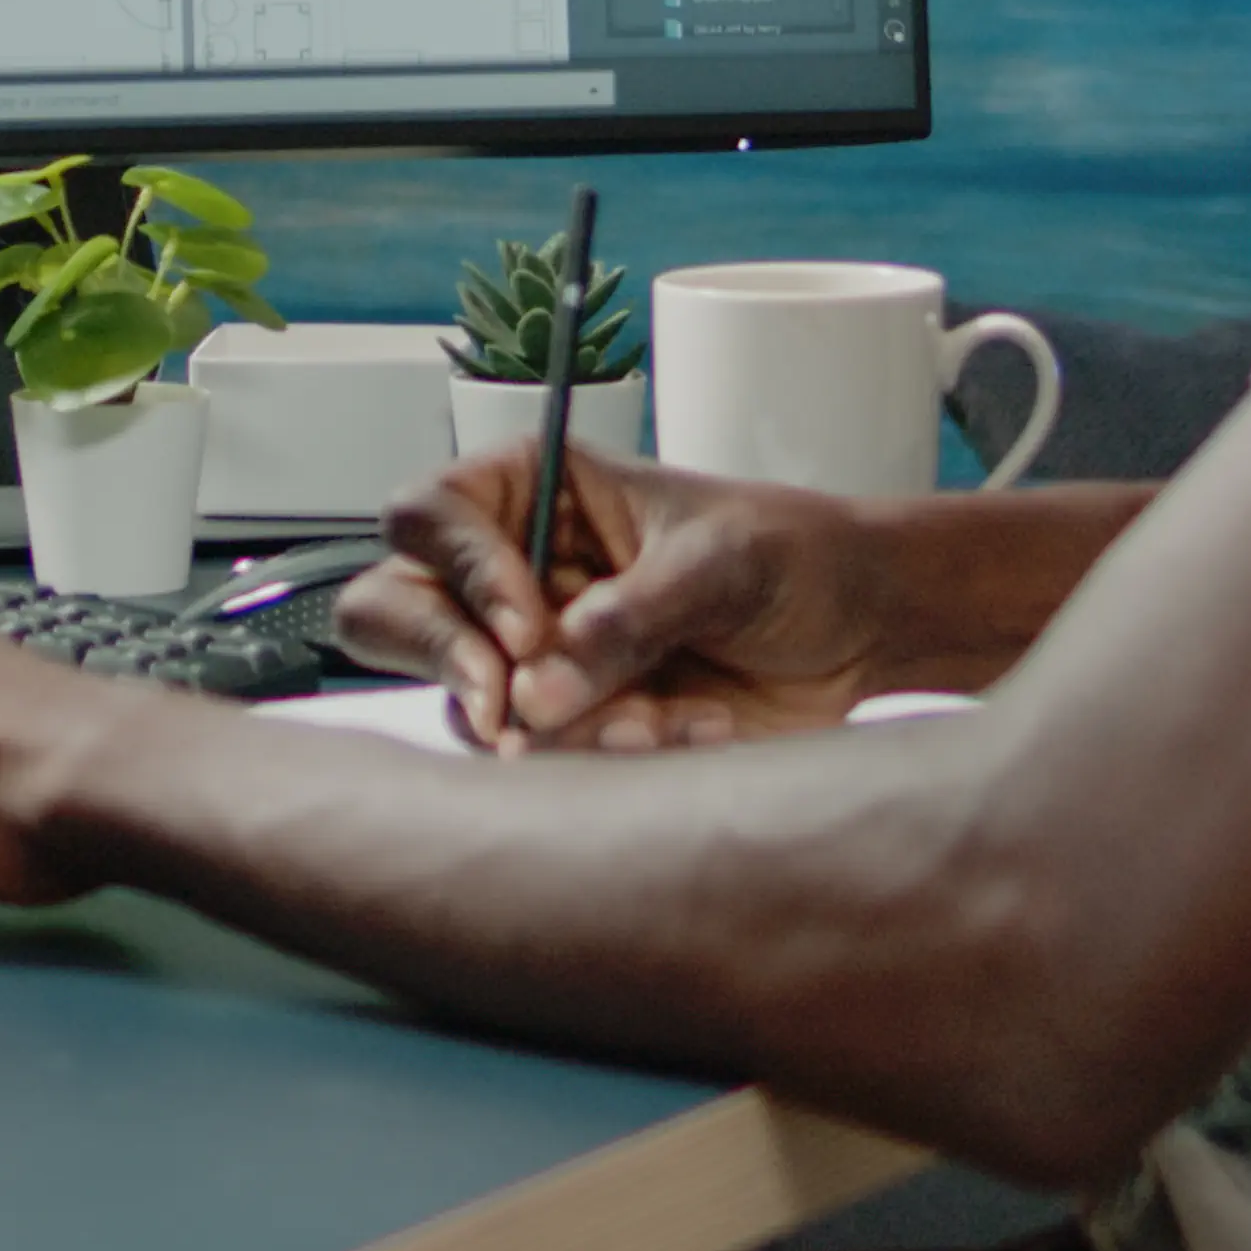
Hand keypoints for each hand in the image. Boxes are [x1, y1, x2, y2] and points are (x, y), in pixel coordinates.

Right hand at [334, 444, 899, 750]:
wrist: (855, 633)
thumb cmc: (789, 554)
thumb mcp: (720, 562)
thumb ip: (630, 616)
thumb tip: (539, 687)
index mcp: (530, 491)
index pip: (428, 516)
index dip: (461, 572)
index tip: (526, 630)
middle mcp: (508, 570)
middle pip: (394, 609)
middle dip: (450, 662)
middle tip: (513, 713)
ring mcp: (530, 655)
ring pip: (466, 703)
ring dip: (558, 728)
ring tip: (658, 721)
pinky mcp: (567, 725)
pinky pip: (536, 759)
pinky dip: (603, 759)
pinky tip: (683, 732)